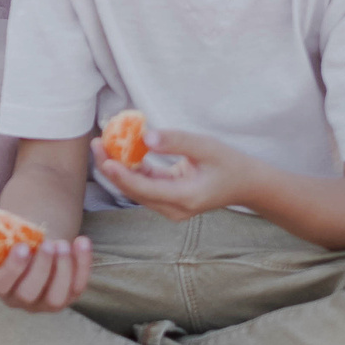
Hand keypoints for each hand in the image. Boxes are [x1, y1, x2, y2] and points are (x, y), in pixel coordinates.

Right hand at [0, 212, 93, 312]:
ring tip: (64, 244)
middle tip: (48, 244)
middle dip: (41, 269)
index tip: (23, 246)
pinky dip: (82, 267)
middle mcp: (18, 298)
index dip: (12, 268)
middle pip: (28, 293)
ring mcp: (44, 302)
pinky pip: (76, 288)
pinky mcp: (67, 297)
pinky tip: (82, 242)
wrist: (34, 241)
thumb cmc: (9, 237)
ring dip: (62, 272)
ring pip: (55, 298)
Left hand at [96, 128, 249, 220]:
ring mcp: (171, 207)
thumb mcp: (206, 147)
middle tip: (97, 143)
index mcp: (186, 198)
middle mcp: (175, 208)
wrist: (247, 184)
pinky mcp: (168, 200)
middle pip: (135, 191)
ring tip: (102, 143)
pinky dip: (131, 169)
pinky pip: (144, 185)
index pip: (145, 189)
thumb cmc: (229, 163)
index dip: (121, 175)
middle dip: (112, 168)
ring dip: (118, 168)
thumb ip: (176, 141)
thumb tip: (145, 136)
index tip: (104, 158)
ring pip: (136, 189)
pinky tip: (119, 150)